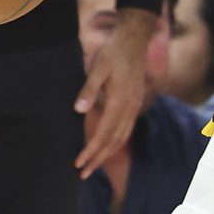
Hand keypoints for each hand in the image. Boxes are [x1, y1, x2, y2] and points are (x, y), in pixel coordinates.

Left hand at [76, 11, 151, 176]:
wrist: (135, 39)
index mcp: (119, 101)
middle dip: (98, 159)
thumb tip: (79, 110)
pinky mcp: (134, 103)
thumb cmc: (113, 52)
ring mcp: (134, 106)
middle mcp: (129, 107)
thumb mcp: (98, 67)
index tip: (78, 163)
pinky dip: (116, 142)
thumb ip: (89, 89)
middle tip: (83, 174)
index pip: (104, 133)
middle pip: (114, 141)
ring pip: (121, 137)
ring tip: (93, 165)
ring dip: (107, 154)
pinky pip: (126, 129)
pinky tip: (108, 146)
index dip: (91, 150)